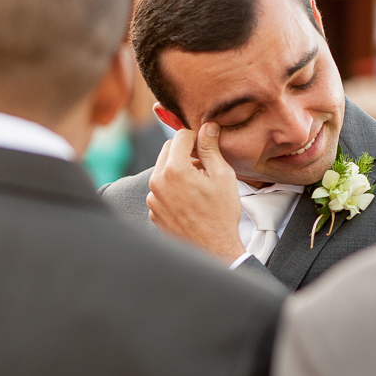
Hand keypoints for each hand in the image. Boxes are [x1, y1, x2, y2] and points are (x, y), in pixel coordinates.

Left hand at [147, 122, 245, 262]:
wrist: (213, 248)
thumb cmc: (221, 214)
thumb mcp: (222, 176)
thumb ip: (210, 148)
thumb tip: (208, 126)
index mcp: (174, 170)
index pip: (180, 136)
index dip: (196, 138)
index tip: (207, 147)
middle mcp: (157, 182)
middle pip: (168, 151)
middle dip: (185, 152)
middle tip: (204, 165)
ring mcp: (153, 198)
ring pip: (163, 171)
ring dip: (178, 171)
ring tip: (199, 185)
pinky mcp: (153, 211)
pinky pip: (160, 190)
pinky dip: (173, 189)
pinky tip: (189, 200)